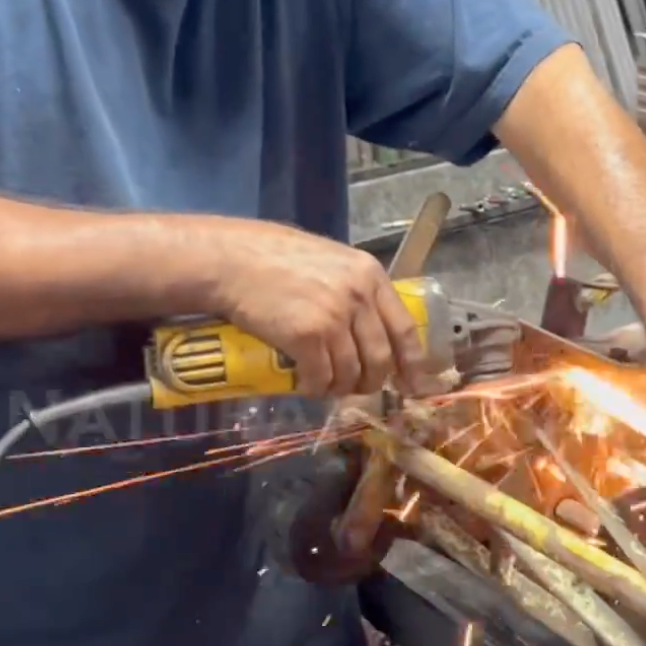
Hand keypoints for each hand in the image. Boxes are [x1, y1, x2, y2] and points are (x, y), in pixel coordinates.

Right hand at [211, 228, 424, 396]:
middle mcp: (359, 296)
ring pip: (352, 373)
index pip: (404, 329)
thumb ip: (354, 290)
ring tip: (326, 385)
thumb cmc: (274, 258)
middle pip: (381, 358)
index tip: (414, 386)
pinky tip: (307, 385)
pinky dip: (316, 388)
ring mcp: (334, 317)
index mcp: (370, 275)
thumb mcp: (329, 262)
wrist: (230, 259)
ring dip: (341, 387)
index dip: (412, 364)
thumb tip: (370, 330)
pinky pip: (322, 377)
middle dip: (371, 382)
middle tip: (356, 388)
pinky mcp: (306, 336)